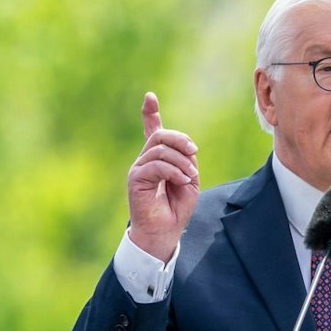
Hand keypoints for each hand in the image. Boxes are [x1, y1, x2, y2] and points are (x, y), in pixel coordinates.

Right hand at [127, 92, 198, 261]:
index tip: (150, 97)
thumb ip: (187, 161)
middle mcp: (145, 160)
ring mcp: (138, 169)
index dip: (150, 113)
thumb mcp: (188, 180)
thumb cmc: (176, 209)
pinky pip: (157, 165)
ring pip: (160, 149)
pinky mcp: (136, 179)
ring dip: (181, 160)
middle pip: (160, 135)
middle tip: (194, 152)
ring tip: (190, 176)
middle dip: (180, 139)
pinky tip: (183, 180)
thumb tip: (184, 149)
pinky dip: (174, 170)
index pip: (151, 131)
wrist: (164, 232)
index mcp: (157, 159)